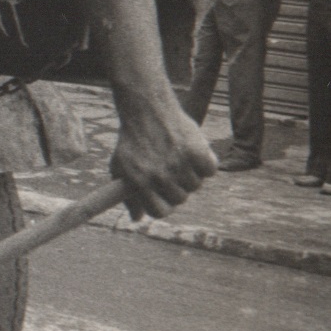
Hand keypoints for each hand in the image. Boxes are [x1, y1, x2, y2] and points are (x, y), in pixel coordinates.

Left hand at [111, 91, 218, 218]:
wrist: (147, 111)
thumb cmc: (132, 142)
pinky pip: (210, 170)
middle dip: (176, 187)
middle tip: (169, 169)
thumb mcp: (120, 168)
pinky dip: (205, 162)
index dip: (163, 205)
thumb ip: (127, 196)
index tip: (162, 195)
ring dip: (190, 174)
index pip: (160, 212)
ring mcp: (179, 165)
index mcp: (140, 183)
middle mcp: (160, 176)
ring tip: (177, 156)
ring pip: (196, 186)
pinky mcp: (197, 152)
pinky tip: (192, 151)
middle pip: (180, 199)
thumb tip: (136, 219)